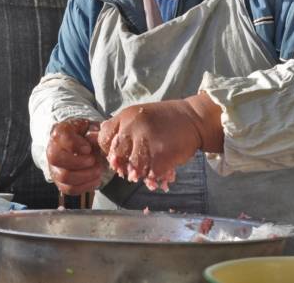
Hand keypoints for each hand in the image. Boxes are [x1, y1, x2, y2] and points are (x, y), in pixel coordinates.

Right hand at [46, 118, 104, 195]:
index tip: (88, 148)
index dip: (75, 145)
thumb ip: (93, 131)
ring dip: (85, 176)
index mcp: (59, 133)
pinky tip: (95, 180)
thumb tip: (98, 139)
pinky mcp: (60, 181)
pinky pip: (69, 189)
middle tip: (93, 160)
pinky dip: (85, 187)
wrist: (77, 143)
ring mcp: (54, 167)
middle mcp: (52, 150)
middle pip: (56, 158)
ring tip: (98, 170)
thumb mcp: (88, 126)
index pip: (60, 138)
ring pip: (63, 177)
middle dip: (79, 162)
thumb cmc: (83, 134)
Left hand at [98, 94, 222, 189]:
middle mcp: (133, 126)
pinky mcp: (161, 155)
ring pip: (132, 167)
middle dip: (122, 164)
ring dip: (139, 173)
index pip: (103, 137)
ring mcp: (147, 141)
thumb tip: (99, 139)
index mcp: (126, 116)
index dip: (108, 150)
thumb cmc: (165, 119)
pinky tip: (160, 174)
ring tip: (146, 171)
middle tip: (132, 167)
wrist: (194, 118)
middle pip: (116, 154)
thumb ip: (121, 127)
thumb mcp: (139, 115)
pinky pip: (150, 174)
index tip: (118, 155)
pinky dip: (154, 178)